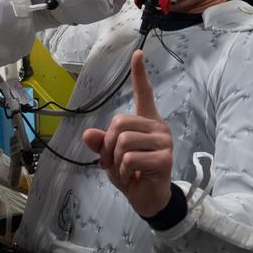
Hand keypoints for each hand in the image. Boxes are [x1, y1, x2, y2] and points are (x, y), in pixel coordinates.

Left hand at [82, 49, 174, 217]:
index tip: (137, 53)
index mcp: (147, 122)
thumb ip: (101, 144)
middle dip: (107, 145)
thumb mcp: (111, 158)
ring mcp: (164, 142)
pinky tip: (131, 177)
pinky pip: (130, 158)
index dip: (139, 73)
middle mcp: (158, 127)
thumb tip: (88, 134)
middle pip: (120, 123)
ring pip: (123, 141)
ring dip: (115, 160)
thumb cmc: (132, 173)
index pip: (143, 93)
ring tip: (124, 170)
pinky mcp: (164, 158)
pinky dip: (122, 170)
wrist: (148, 199)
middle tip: (110, 162)